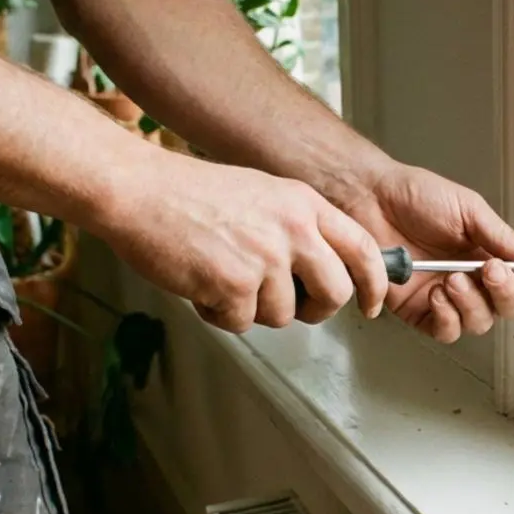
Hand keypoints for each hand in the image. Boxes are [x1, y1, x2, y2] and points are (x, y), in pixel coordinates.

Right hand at [100, 152, 387, 331]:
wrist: (139, 190)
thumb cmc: (189, 194)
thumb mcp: (263, 194)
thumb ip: (298, 227)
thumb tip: (320, 269)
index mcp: (304, 204)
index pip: (363, 249)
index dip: (375, 283)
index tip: (372, 302)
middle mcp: (293, 229)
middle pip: (335, 293)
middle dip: (315, 309)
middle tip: (292, 306)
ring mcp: (265, 258)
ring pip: (283, 314)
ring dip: (252, 308)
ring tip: (222, 277)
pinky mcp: (235, 284)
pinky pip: (241, 322)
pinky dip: (219, 313)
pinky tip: (200, 283)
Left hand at [337, 163, 513, 342]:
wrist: (371, 199)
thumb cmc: (416, 196)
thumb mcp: (469, 210)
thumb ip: (503, 238)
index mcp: (487, 253)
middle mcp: (471, 280)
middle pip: (505, 308)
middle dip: (503, 293)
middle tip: (488, 270)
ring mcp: (445, 298)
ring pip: (477, 323)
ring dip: (472, 304)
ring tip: (453, 279)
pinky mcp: (417, 311)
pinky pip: (445, 331)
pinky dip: (447, 318)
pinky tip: (437, 295)